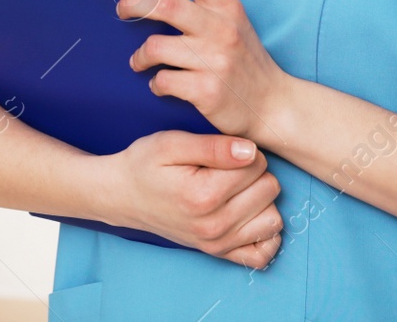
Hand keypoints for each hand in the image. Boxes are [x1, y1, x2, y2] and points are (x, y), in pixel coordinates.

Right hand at [96, 130, 282, 267]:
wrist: (122, 195)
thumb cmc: (145, 165)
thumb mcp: (171, 143)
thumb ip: (213, 146)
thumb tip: (251, 151)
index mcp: (202, 195)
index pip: (256, 164)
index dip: (243, 150)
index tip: (223, 151)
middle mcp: (213, 225)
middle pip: (269, 189)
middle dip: (253, 172)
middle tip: (227, 168)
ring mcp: (217, 243)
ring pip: (273, 218)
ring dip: (262, 200)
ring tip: (237, 189)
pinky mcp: (218, 253)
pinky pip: (263, 253)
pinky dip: (264, 233)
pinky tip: (249, 215)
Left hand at [117, 0, 294, 142]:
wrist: (274, 105)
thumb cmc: (244, 60)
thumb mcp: (231, 23)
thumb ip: (200, 6)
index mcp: (226, 5)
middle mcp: (221, 28)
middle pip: (163, 4)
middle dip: (133, 5)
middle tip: (122, 11)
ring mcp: (215, 60)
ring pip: (155, 47)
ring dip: (140, 56)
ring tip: (141, 62)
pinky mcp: (208, 90)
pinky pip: (162, 80)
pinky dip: (156, 84)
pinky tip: (162, 85)